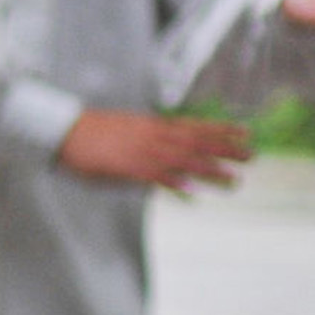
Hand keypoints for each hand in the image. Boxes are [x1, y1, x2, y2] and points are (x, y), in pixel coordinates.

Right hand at [57, 108, 253, 193]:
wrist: (61, 130)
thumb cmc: (90, 131)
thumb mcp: (125, 128)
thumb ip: (148, 136)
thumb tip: (165, 148)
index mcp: (152, 125)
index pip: (193, 126)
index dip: (220, 129)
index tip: (245, 132)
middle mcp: (152, 136)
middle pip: (196, 142)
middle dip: (225, 149)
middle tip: (252, 156)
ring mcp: (140, 152)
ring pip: (182, 160)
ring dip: (209, 170)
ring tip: (235, 178)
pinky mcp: (126, 168)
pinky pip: (154, 176)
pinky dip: (174, 182)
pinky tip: (193, 190)